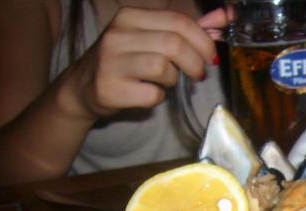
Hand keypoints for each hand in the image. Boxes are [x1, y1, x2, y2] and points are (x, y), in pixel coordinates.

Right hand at [67, 7, 225, 119]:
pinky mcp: (110, 88)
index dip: (203, 41)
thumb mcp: (151, 39)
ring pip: (163, 68)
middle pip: (174, 44)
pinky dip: (157, 98)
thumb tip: (223, 19)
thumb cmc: (124, 62)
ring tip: (167, 83)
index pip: (178, 22)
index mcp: (130, 17)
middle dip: (194, 62)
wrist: (83, 88)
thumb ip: (187, 30)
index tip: (210, 57)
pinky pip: (151, 94)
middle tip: (198, 75)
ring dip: (174, 80)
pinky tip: (149, 94)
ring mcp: (111, 61)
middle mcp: (118, 34)